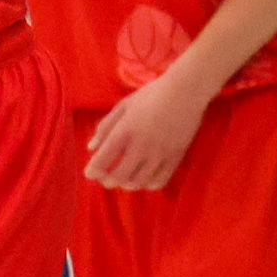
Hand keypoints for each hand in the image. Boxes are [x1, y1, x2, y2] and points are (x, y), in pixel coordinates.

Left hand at [85, 68, 213, 192]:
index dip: (93, 171)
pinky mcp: (176, 156)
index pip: (103, 160)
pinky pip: (161, 180)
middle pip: (120, 176)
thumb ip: (105, 127)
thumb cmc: (150, 96)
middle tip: (105, 179)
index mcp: (124, 131)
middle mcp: (141, 145)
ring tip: (124, 180)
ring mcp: (160, 153)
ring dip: (127, 184)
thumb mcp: (122, 107)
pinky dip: (149, 184)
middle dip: (108, 181)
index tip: (90, 173)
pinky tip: (144, 180)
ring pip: (140, 181)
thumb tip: (91, 148)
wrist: (185, 92)